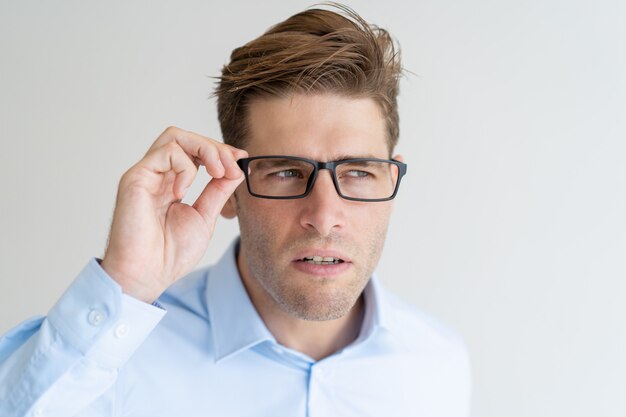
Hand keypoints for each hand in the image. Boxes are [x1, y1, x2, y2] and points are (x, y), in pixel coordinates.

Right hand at [101, 126, 246, 302]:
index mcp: (172, 183)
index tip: (240, 160)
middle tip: (231, 165)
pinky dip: (184, 167)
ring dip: (204, 150)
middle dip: (214, 146)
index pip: (195, 151)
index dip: (219, 151)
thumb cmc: (170, 253)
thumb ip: (218, 191)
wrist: (148, 275)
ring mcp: (146, 174)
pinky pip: (165, 152)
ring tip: (217, 173)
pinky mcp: (135, 177)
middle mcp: (157, 175)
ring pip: (174, 136)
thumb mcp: (205, 216)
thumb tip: (236, 169)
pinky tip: (183, 191)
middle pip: (185, 138)